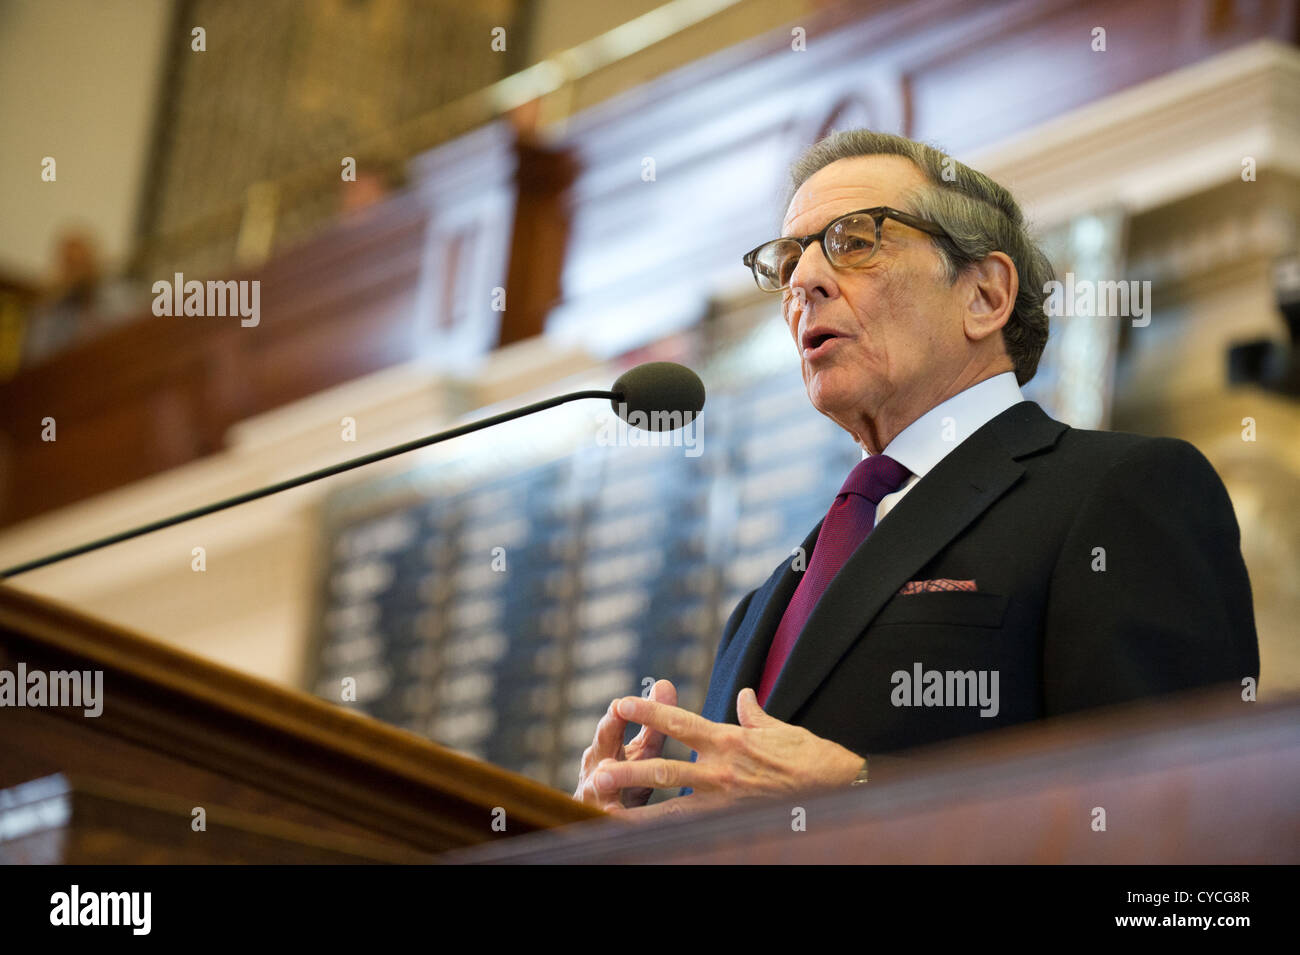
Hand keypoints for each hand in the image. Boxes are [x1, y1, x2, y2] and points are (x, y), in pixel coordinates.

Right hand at [573, 679, 677, 809]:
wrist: (606, 820)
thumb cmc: (628, 780)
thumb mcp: (642, 752)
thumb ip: (654, 722)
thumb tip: (664, 683)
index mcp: (604, 748)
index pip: (611, 727)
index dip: (616, 717)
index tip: (620, 703)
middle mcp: (594, 770)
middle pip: (598, 751)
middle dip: (604, 740)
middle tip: (610, 725)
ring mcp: (593, 798)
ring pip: (595, 787)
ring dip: (600, 781)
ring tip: (603, 776)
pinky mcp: (600, 823)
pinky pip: (606, 821)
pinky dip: (611, 819)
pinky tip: (615, 818)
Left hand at [593, 687, 864, 821]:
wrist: (843, 791)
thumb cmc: (814, 757)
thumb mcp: (781, 728)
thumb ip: (754, 714)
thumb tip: (743, 696)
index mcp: (730, 739)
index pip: (680, 721)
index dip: (648, 710)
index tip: (621, 703)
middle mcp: (722, 771)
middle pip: (665, 768)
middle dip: (629, 770)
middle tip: (598, 773)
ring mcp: (727, 802)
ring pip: (673, 807)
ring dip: (638, 810)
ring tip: (608, 812)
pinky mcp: (735, 822)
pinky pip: (696, 829)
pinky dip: (672, 833)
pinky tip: (649, 839)